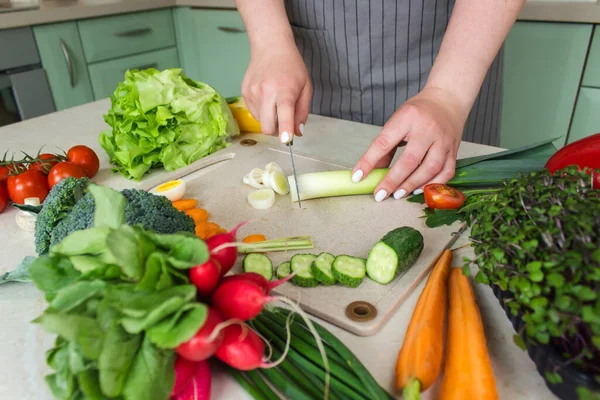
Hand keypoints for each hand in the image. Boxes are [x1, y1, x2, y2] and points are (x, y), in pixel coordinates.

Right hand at [241, 37, 311, 142]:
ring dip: (270, 120)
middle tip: (284, 122)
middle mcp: (266, 91)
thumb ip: (302, 112)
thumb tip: (297, 133)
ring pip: (261, 122)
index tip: (286, 140)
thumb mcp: (306, 87)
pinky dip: (262, 112)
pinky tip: (267, 98)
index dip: (285, 129)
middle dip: (277, 131)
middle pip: (268, 126)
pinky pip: (254, 113)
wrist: (270, 46)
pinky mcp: (244, 92)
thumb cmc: (291, 67)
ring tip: (275, 103)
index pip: (284, 113)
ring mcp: (253, 92)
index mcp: (285, 89)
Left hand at [352, 87, 467, 201]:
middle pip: (410, 160)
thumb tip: (372, 171)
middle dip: (393, 180)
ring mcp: (444, 140)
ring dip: (412, 184)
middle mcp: (428, 129)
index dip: (369, 161)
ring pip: (430, 168)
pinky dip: (432, 184)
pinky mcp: (454, 150)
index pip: (384, 142)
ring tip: (398, 194)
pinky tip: (419, 190)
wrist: (448, 100)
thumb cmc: (418, 112)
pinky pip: (446, 172)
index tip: (358, 176)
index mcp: (407, 117)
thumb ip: (386, 146)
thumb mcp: (397, 121)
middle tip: (380, 194)